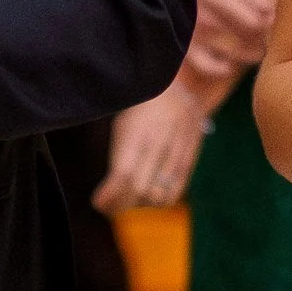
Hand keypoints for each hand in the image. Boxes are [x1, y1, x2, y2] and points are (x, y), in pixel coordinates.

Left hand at [92, 82, 210, 210]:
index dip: (111, 196)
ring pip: (161, 192)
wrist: (171, 84)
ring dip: (142, 203)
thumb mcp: (121, 127)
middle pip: (141, 187)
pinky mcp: (193, 150)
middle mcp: (159, 138)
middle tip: (111, 207)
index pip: (123, 175)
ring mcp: (178, 144)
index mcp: (136, 131)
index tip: (98, 203)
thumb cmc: (138, 109)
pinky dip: (163, 199)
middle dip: (122, 203)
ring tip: (130, 200)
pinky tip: (151, 197)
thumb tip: (107, 198)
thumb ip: (118, 159)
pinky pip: (179, 186)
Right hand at [185, 0, 277, 86]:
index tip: (271, 20)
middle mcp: (203, 18)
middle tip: (265, 34)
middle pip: (247, 38)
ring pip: (233, 53)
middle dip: (262, 38)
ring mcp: (193, 35)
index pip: (255, 22)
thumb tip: (271, 12)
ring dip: (249, 53)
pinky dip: (220, 68)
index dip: (268, 23)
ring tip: (255, 48)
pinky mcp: (183, 47)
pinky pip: (205, 66)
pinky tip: (229, 66)